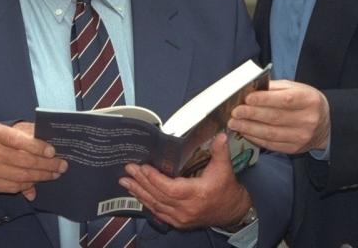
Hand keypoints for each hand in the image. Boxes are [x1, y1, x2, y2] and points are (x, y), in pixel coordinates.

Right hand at [0, 121, 66, 197]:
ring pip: (21, 176)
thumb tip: (43, 144)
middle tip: (61, 166)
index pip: (20, 141)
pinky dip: (27, 185)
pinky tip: (36, 182)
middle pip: (24, 161)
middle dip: (47, 165)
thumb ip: (22, 133)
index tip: (53, 151)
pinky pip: (12, 187)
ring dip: (41, 177)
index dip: (39, 147)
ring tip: (53, 174)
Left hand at [119, 132, 251, 228]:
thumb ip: (220, 151)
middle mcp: (187, 209)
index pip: (170, 188)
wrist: (232, 211)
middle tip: (128, 170)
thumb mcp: (225, 168)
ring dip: (139, 193)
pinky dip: (146, 203)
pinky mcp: (178, 222)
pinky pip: (158, 213)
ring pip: (155, 205)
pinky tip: (137, 194)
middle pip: (158, 195)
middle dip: (141, 182)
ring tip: (125, 182)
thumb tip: (221, 135)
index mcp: (197, 194)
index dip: (154, 178)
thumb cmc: (226, 189)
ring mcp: (181, 218)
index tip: (142, 167)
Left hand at [227, 79, 329, 153]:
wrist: (325, 125)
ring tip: (234, 123)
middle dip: (251, 114)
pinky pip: (271, 144)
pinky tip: (245, 132)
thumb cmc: (305, 102)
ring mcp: (301, 136)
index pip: (285, 100)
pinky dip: (255, 138)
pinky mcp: (294, 149)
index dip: (264, 100)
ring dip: (249, 128)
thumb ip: (274, 88)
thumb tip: (250, 89)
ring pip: (271, 133)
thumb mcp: (295, 88)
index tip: (247, 98)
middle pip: (275, 117)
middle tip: (235, 112)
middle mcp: (308, 120)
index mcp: (309, 100)